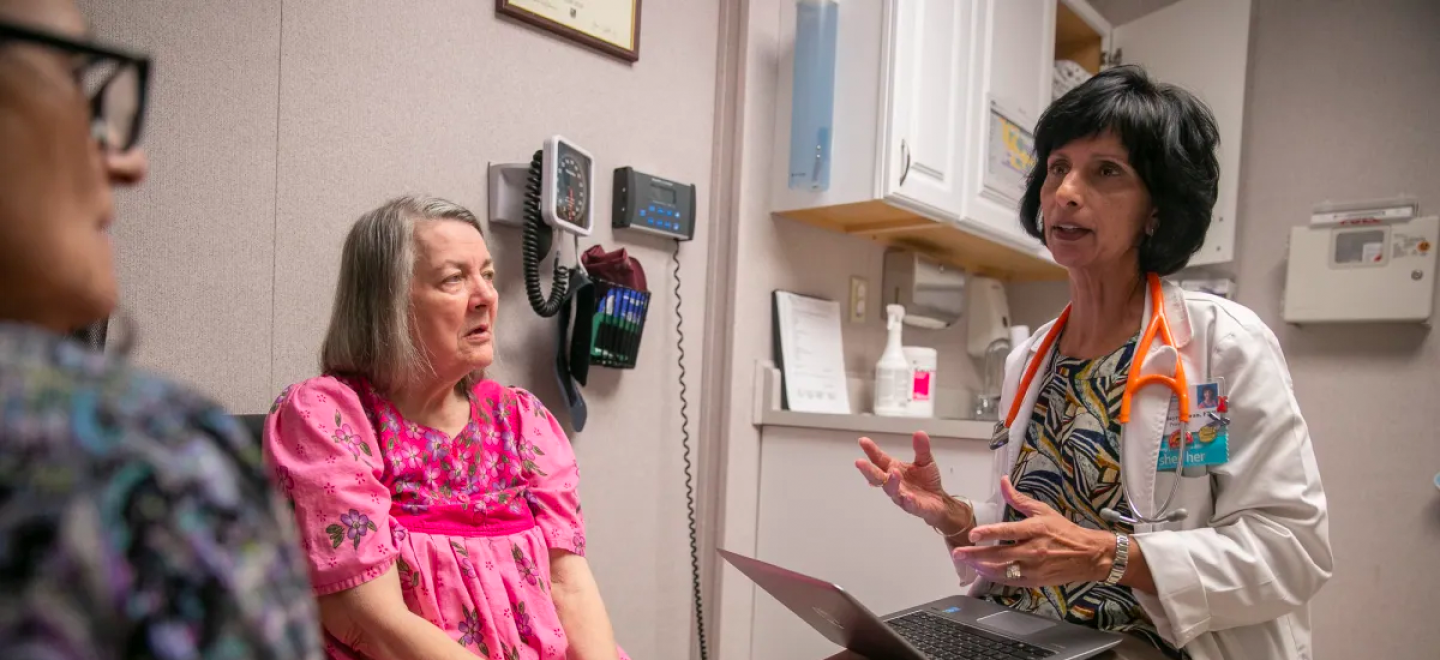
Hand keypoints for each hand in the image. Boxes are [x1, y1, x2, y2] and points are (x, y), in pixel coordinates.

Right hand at [855, 432, 969, 533]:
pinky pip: (909, 504)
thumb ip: (921, 448)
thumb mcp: (925, 461)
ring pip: (892, 491)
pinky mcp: (914, 507)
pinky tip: (907, 496)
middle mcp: (893, 483)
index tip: (862, 441)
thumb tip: (920, 433)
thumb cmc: (927, 481)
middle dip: (868, 470)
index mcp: (893, 469)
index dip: (871, 451)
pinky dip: (907, 500)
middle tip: (859, 462)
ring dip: (891, 483)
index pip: (879, 459)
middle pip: (878, 477)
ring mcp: (901, 496)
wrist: (939, 501)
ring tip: (893, 473)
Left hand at [950, 476, 1114, 587]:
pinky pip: (1011, 581)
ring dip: (982, 567)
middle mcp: (1033, 550)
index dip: (990, 533)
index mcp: (1035, 529)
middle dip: (976, 554)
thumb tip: (1003, 480)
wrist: (1088, 555)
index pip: (1009, 532)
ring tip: (967, 562)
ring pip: (1003, 570)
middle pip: (1000, 554)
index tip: (972, 534)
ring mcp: (1034, 568)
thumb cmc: (1064, 531)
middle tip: (958, 553)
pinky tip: (983, 571)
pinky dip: (995, 577)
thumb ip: (1018, 498)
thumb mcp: (1043, 510)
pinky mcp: (1035, 580)